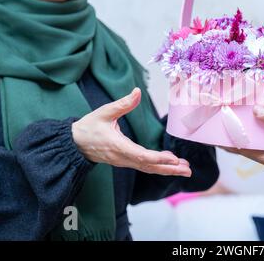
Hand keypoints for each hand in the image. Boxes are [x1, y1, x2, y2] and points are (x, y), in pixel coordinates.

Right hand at [72, 88, 191, 176]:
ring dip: (167, 169)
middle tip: (188, 171)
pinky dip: (159, 166)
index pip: (141, 156)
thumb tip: (137, 91)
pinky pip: (144, 166)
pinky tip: (171, 163)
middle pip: (149, 166)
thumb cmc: (89, 127)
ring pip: (148, 168)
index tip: (173, 159)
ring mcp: (125, 161)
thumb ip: (122, 103)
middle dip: (169, 169)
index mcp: (118, 146)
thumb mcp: (104, 112)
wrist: (75, 144)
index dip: (158, 158)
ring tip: (185, 170)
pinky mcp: (126, 161)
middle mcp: (123, 157)